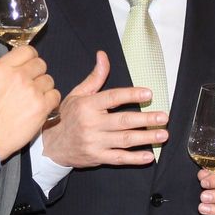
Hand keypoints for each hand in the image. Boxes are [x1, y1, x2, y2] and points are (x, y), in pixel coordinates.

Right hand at [0, 45, 59, 159]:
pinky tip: (40, 108)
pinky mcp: (41, 106)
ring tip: (33, 100)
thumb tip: (20, 64)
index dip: (30, 59)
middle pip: (41, 64)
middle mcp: (18, 76)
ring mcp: (31, 90)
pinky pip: (55, 95)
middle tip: (31, 86)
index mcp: (2, 68)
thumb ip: (5, 70)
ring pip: (49, 80)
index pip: (27, 50)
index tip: (29, 67)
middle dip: (37, 74)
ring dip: (44, 89)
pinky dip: (50, 102)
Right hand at [42, 51, 161, 168]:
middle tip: (163, 117)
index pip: (112, 98)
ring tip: (162, 134)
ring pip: (124, 140)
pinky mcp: (97, 157)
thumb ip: (95, 77)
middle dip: (146, 119)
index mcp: (87, 106)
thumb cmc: (68, 117)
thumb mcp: (78, 94)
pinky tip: (149, 156)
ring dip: (145, 138)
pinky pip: (119, 158)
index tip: (149, 93)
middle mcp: (91, 124)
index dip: (131, 95)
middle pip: (123, 121)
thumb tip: (103, 55)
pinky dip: (135, 158)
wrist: (51, 145)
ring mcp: (95, 142)